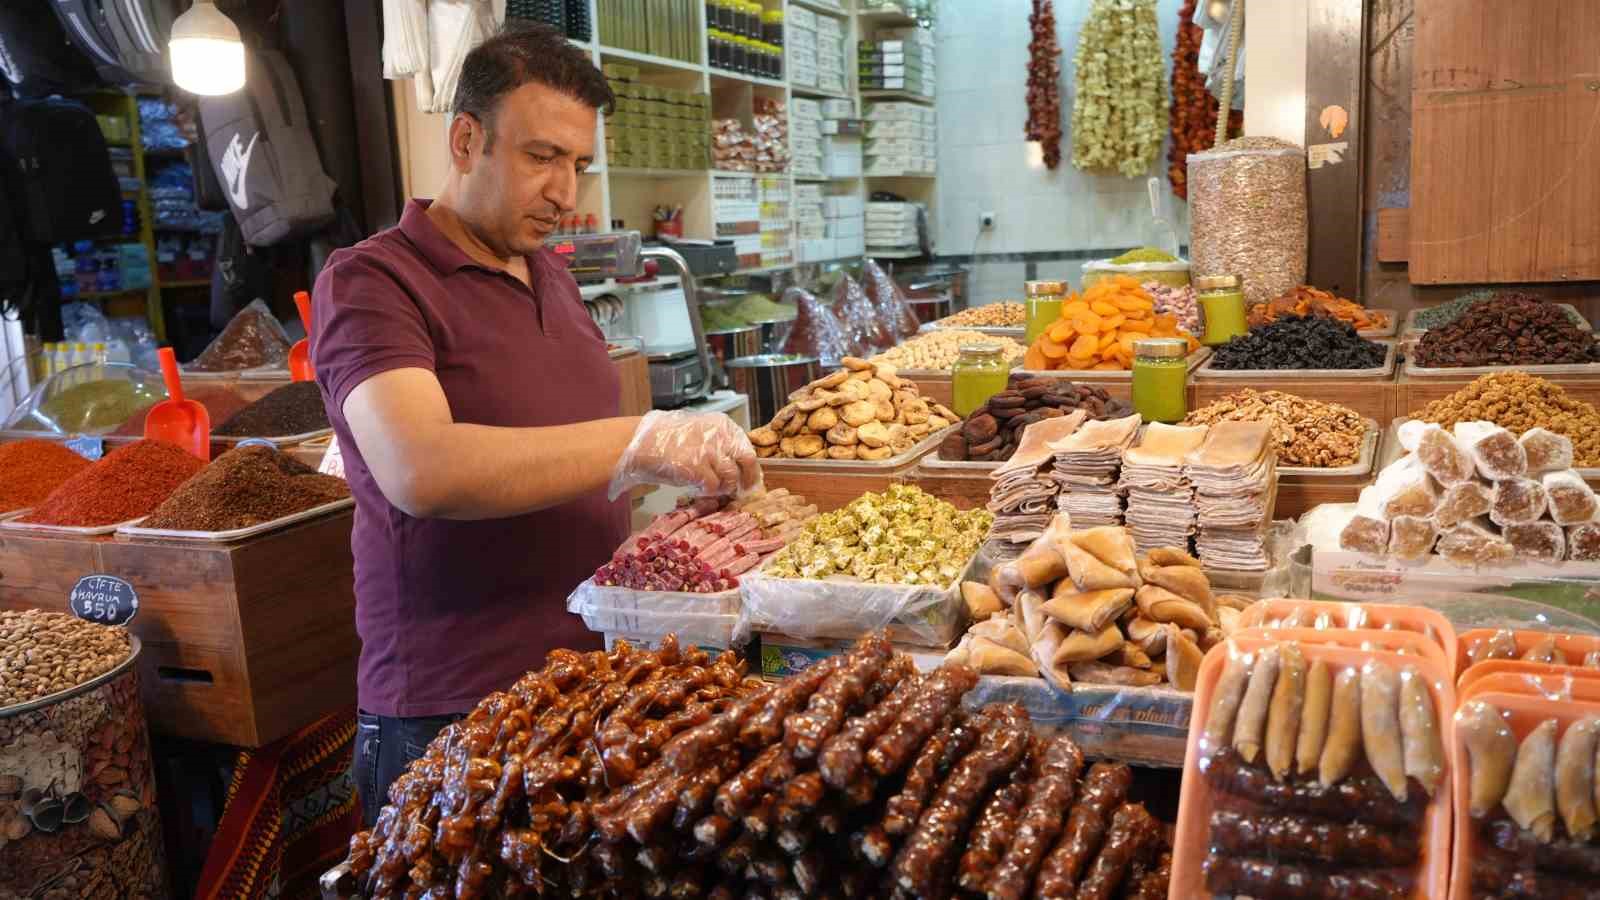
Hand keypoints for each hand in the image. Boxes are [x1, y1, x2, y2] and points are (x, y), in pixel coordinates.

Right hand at [608, 410, 761, 499]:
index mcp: (723, 426)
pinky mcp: (697, 469)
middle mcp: (720, 437)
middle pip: (748, 462)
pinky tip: (700, 489)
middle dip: (748, 479)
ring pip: (731, 478)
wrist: (643, 442)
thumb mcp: (702, 433)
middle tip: (742, 490)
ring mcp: (709, 453)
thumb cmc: (670, 439)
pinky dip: (709, 492)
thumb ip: (721, 444)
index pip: (747, 448)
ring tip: (713, 488)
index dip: (750, 467)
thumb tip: (740, 466)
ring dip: (724, 488)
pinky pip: (713, 487)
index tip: (749, 478)